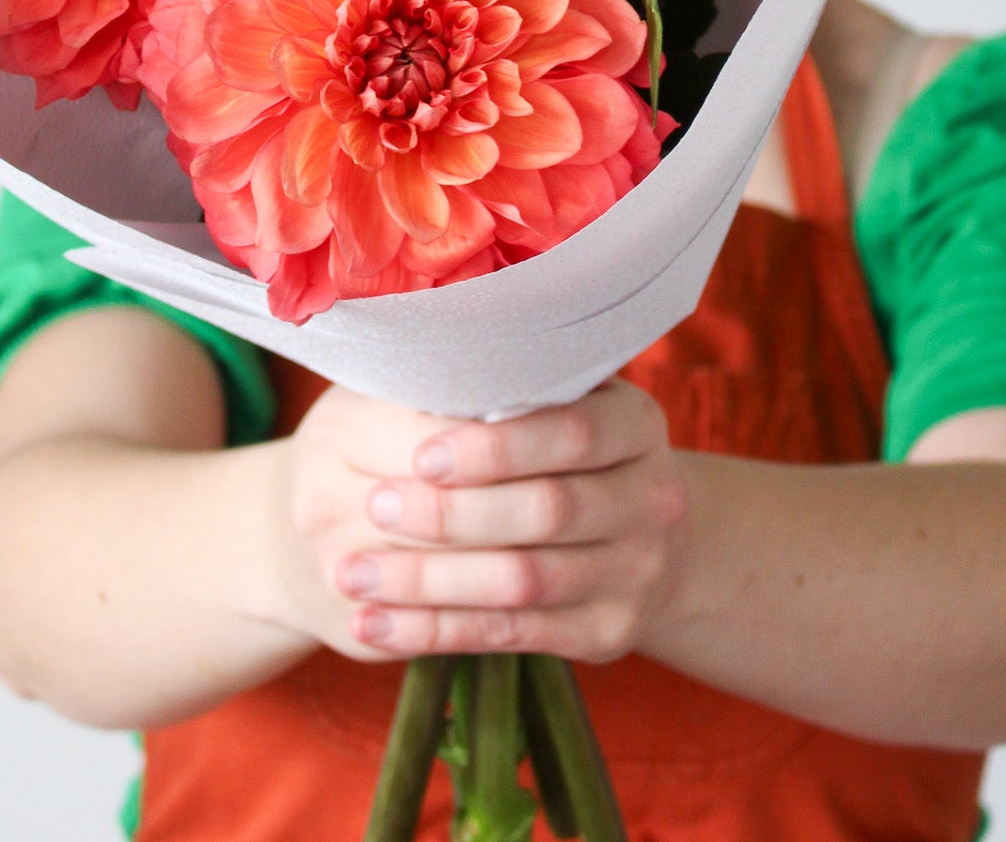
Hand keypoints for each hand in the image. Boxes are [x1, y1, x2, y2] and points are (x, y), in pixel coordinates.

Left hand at [273, 378, 686, 662]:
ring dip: (428, 582)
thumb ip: (506, 392)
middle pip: (547, 511)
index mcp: (637, 425)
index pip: (571, 434)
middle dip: (452, 514)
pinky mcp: (607, 634)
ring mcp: (637, 572)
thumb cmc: (563, 450)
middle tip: (372, 504)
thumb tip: (417, 371)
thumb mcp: (557, 404)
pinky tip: (374, 624)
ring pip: (523, 584)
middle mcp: (653, 499)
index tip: (422, 454)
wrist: (639, 537)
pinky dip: (434, 632)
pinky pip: (510, 635)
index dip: (496, 448)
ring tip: (352, 573)